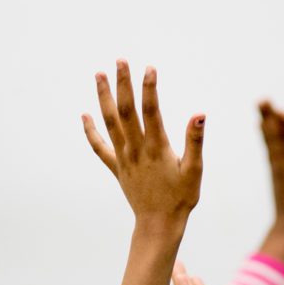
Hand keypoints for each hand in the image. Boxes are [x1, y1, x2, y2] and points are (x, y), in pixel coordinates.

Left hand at [82, 59, 205, 228]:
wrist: (159, 224)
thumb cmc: (182, 197)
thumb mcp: (195, 169)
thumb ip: (195, 140)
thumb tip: (199, 114)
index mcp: (157, 147)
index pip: (152, 110)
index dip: (150, 88)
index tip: (149, 67)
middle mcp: (136, 149)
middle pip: (126, 110)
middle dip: (122, 84)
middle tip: (120, 60)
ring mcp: (123, 157)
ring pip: (109, 122)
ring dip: (103, 97)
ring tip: (99, 74)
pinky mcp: (117, 167)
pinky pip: (99, 146)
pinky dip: (90, 130)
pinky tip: (84, 114)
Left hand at [257, 100, 283, 264]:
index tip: (279, 109)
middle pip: (278, 136)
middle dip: (271, 117)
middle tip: (262, 99)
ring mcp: (278, 168)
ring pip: (271, 140)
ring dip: (266, 121)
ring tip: (260, 104)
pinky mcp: (274, 172)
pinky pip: (269, 149)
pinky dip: (265, 135)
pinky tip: (260, 124)